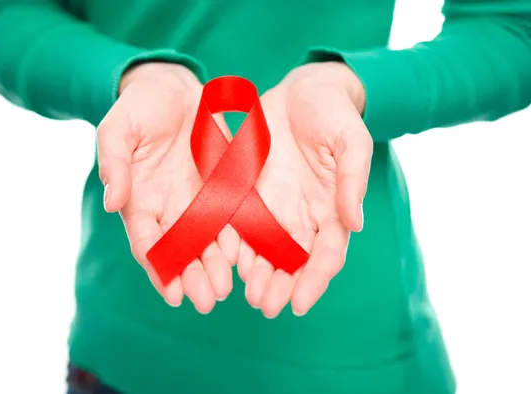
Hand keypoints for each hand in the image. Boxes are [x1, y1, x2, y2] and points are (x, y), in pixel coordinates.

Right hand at [98, 62, 239, 312]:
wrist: (173, 87)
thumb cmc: (139, 108)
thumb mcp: (117, 130)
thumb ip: (114, 164)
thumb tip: (112, 203)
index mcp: (141, 200)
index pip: (148, 243)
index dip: (159, 269)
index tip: (171, 294)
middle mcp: (170, 208)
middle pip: (182, 250)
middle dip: (193, 276)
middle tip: (207, 301)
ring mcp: (198, 199)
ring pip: (208, 240)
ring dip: (216, 266)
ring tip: (225, 289)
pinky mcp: (224, 185)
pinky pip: (232, 215)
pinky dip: (237, 237)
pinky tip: (244, 255)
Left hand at [238, 62, 372, 317]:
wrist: (303, 90)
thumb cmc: (334, 114)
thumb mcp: (351, 141)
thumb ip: (351, 180)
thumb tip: (356, 223)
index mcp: (330, 209)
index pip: (326, 255)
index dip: (314, 281)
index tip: (300, 303)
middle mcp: (301, 215)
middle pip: (291, 261)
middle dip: (279, 285)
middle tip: (264, 305)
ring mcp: (273, 206)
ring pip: (263, 249)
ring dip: (254, 273)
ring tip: (243, 292)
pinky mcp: (248, 190)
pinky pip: (237, 222)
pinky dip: (231, 243)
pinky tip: (223, 257)